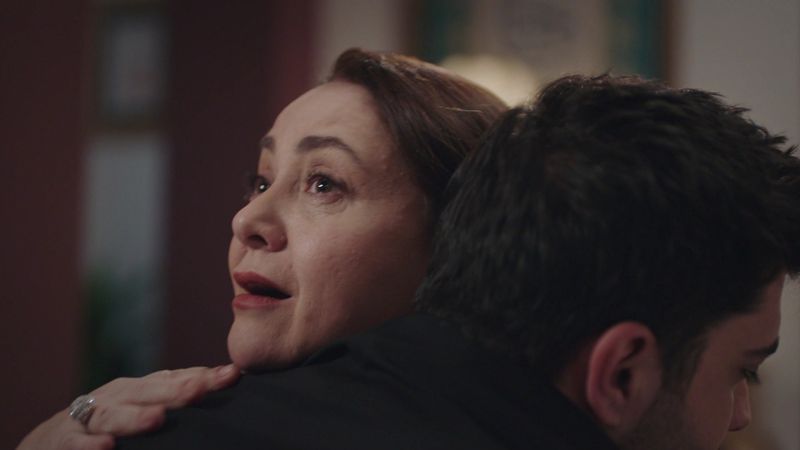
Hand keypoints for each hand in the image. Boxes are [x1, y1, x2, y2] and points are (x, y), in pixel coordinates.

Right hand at [17, 364, 239, 449]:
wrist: (51, 440)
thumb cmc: (110, 421)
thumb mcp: (142, 405)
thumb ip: (177, 394)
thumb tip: (231, 379)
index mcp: (140, 389)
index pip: (176, 379)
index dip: (204, 377)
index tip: (233, 375)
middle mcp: (117, 397)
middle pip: (148, 392)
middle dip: (175, 390)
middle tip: (200, 389)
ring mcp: (89, 418)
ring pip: (112, 416)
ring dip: (134, 418)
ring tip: (157, 419)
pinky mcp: (63, 441)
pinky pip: (76, 443)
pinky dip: (90, 445)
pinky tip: (107, 448)